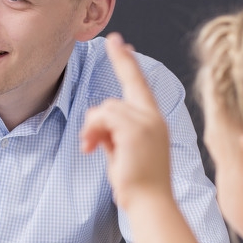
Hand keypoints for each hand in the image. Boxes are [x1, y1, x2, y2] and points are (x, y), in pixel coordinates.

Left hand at [79, 33, 173, 210]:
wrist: (150, 202)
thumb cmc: (137, 182)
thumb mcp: (121, 151)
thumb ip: (111, 132)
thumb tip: (94, 120)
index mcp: (153, 120)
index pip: (137, 83)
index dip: (126, 61)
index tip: (117, 40)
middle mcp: (153, 117)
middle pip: (111, 102)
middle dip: (95, 123)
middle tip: (89, 145)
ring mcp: (147, 122)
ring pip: (104, 109)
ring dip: (92, 130)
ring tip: (92, 150)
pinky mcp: (135, 129)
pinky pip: (103, 117)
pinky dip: (93, 132)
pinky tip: (92, 149)